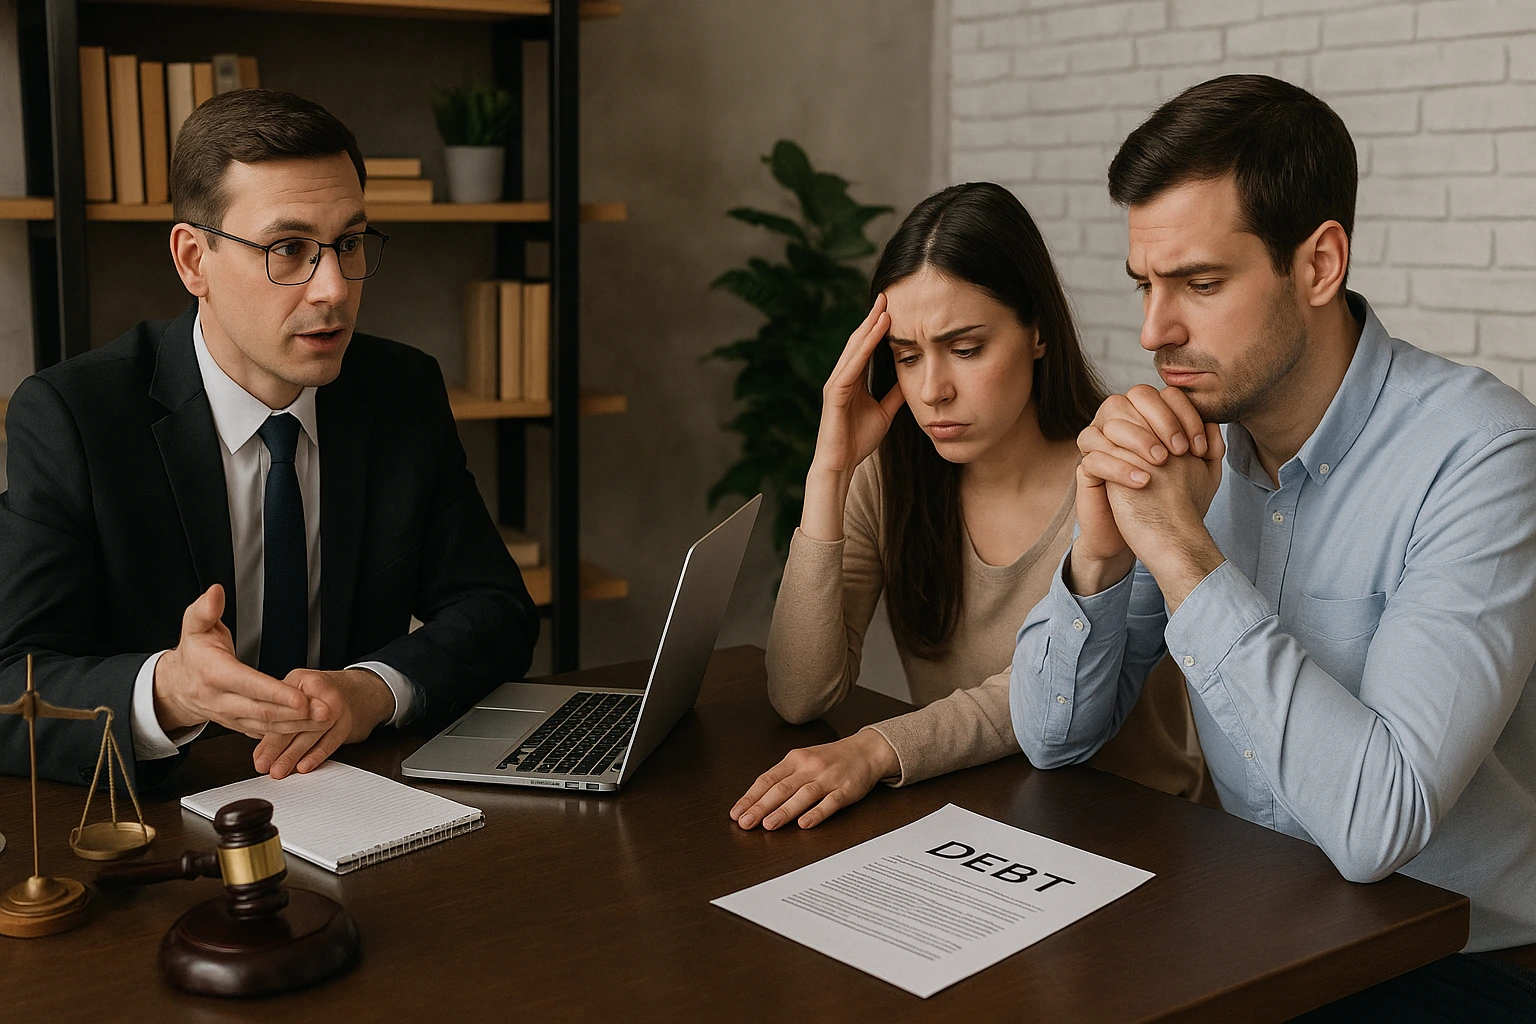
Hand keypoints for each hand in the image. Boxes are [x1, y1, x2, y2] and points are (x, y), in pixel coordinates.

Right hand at [153, 585, 326, 735]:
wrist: (177, 686)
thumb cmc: (194, 652)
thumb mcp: (194, 626)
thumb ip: (205, 609)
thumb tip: (216, 592)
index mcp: (213, 673)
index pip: (248, 684)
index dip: (275, 692)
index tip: (300, 698)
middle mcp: (221, 700)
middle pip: (261, 711)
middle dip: (295, 713)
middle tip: (325, 710)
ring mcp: (230, 716)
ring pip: (266, 725)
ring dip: (297, 725)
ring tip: (325, 719)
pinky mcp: (238, 725)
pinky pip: (264, 732)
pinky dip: (288, 732)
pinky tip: (311, 727)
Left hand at [252, 669, 394, 778]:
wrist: (357, 692)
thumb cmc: (317, 695)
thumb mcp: (294, 692)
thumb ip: (274, 711)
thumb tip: (251, 732)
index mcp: (300, 679)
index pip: (280, 708)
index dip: (267, 731)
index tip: (257, 752)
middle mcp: (321, 691)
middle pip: (296, 721)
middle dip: (277, 746)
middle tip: (264, 765)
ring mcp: (337, 706)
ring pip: (312, 733)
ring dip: (294, 754)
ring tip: (279, 770)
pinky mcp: (348, 722)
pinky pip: (332, 741)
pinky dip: (317, 755)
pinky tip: (305, 766)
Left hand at [729, 729, 898, 830]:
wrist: (866, 750)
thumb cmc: (831, 759)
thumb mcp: (803, 760)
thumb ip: (783, 777)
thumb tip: (756, 799)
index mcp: (795, 759)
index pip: (767, 779)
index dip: (751, 797)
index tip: (737, 812)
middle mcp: (809, 767)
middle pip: (781, 788)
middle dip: (761, 807)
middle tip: (745, 823)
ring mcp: (828, 779)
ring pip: (803, 795)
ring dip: (784, 811)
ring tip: (768, 825)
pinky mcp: (845, 790)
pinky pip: (829, 803)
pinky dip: (816, 813)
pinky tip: (804, 824)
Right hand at [800, 296, 905, 541]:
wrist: (842, 464)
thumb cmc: (858, 440)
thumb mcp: (885, 411)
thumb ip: (894, 393)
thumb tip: (911, 377)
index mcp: (853, 380)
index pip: (867, 347)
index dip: (879, 328)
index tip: (894, 308)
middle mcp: (843, 377)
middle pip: (858, 341)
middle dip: (873, 318)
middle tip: (888, 295)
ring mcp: (837, 383)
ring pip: (854, 348)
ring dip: (869, 327)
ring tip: (884, 307)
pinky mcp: (835, 393)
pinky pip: (852, 365)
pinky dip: (864, 347)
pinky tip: (876, 332)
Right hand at [1069, 386, 1216, 595]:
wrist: (1148, 538)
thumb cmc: (1171, 502)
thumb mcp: (1199, 475)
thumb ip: (1209, 448)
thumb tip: (1214, 424)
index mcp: (1148, 420)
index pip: (1163, 395)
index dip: (1184, 414)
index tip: (1199, 447)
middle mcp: (1122, 424)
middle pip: (1133, 397)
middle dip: (1161, 420)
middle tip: (1180, 451)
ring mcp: (1101, 445)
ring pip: (1110, 422)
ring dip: (1139, 439)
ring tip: (1160, 464)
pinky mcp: (1087, 469)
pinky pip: (1095, 457)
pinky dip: (1119, 468)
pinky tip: (1142, 482)